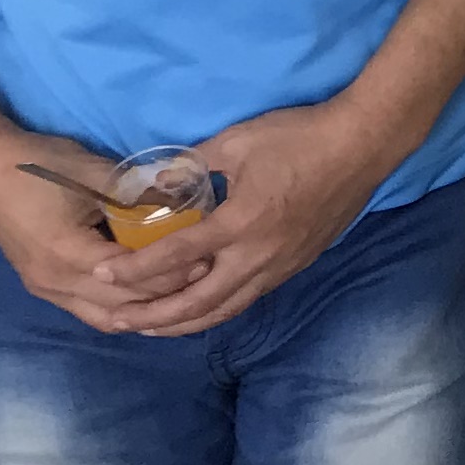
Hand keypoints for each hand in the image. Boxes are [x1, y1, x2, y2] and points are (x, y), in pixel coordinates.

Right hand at [0, 121, 182, 331]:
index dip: (171, 272)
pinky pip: (87, 309)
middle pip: (121, 304)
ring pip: (103, 316)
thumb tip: (181, 200)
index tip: (206, 258)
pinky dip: (118, 307)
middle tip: (203, 277)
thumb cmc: (38, 165)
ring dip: (141, 310)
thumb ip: (135, 192)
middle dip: (164, 295)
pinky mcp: (41, 285)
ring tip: (179, 294)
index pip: (132, 277)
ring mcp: (45, 288)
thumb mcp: (93, 172)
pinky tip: (145, 297)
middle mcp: (55, 282)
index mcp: (68, 254)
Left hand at [104, 98, 403, 337]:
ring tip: (153, 327)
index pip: (175, 257)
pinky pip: (249, 297)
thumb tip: (161, 178)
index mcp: (239, 224)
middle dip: (154, 317)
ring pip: (226, 309)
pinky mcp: (296, 264)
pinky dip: (218, 309)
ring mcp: (280, 265)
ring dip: (186, 323)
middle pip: (197, 303)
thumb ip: (195, 163)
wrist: (363, 144)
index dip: (134, 270)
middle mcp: (257, 256)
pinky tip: (202, 307)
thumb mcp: (238, 141)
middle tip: (118, 321)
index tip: (101, 275)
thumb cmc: (300, 137)